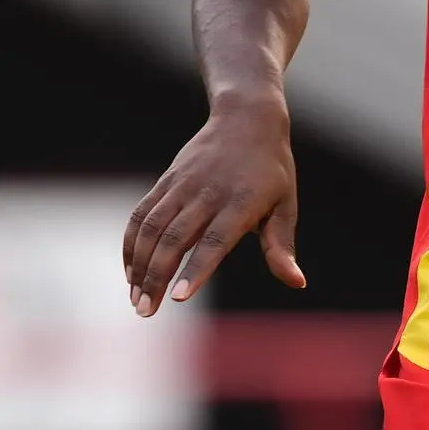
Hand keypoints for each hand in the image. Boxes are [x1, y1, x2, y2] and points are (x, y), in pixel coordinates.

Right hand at [123, 99, 304, 316]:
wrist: (247, 118)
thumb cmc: (272, 169)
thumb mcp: (285, 204)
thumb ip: (281, 246)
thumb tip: (297, 282)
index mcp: (241, 202)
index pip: (215, 241)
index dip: (197, 269)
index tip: (179, 298)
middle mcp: (208, 193)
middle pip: (176, 239)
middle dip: (157, 278)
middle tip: (146, 311)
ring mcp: (183, 185)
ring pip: (152, 228)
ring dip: (139, 265)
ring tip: (136, 299)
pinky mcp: (167, 180)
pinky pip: (141, 214)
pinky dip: (131, 243)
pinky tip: (131, 270)